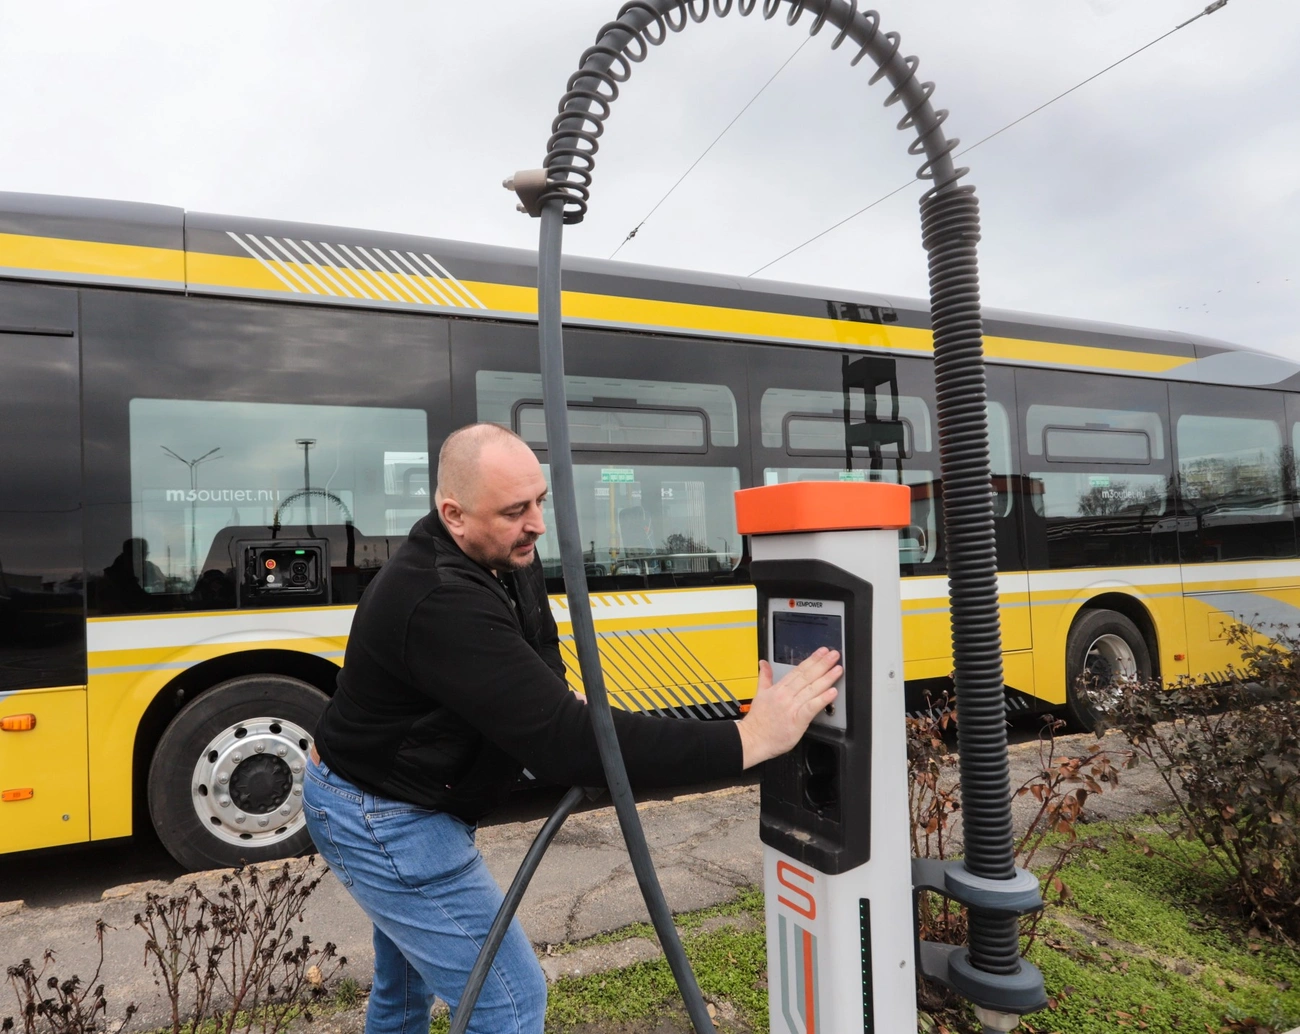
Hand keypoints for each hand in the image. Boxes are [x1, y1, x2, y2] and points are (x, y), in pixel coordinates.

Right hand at [736, 648, 840, 768]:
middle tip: (834, 655)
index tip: (822, 652)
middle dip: (822, 664)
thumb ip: (765, 677)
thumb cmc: (758, 721)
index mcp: (778, 688)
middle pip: (807, 677)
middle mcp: (786, 695)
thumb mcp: (760, 694)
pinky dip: (822, 699)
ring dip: (826, 678)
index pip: (799, 671)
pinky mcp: (797, 721)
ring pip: (811, 690)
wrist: (753, 740)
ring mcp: (792, 707)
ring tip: (837, 670)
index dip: (812, 660)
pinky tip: (832, 693)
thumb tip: (763, 663)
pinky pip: (811, 708)